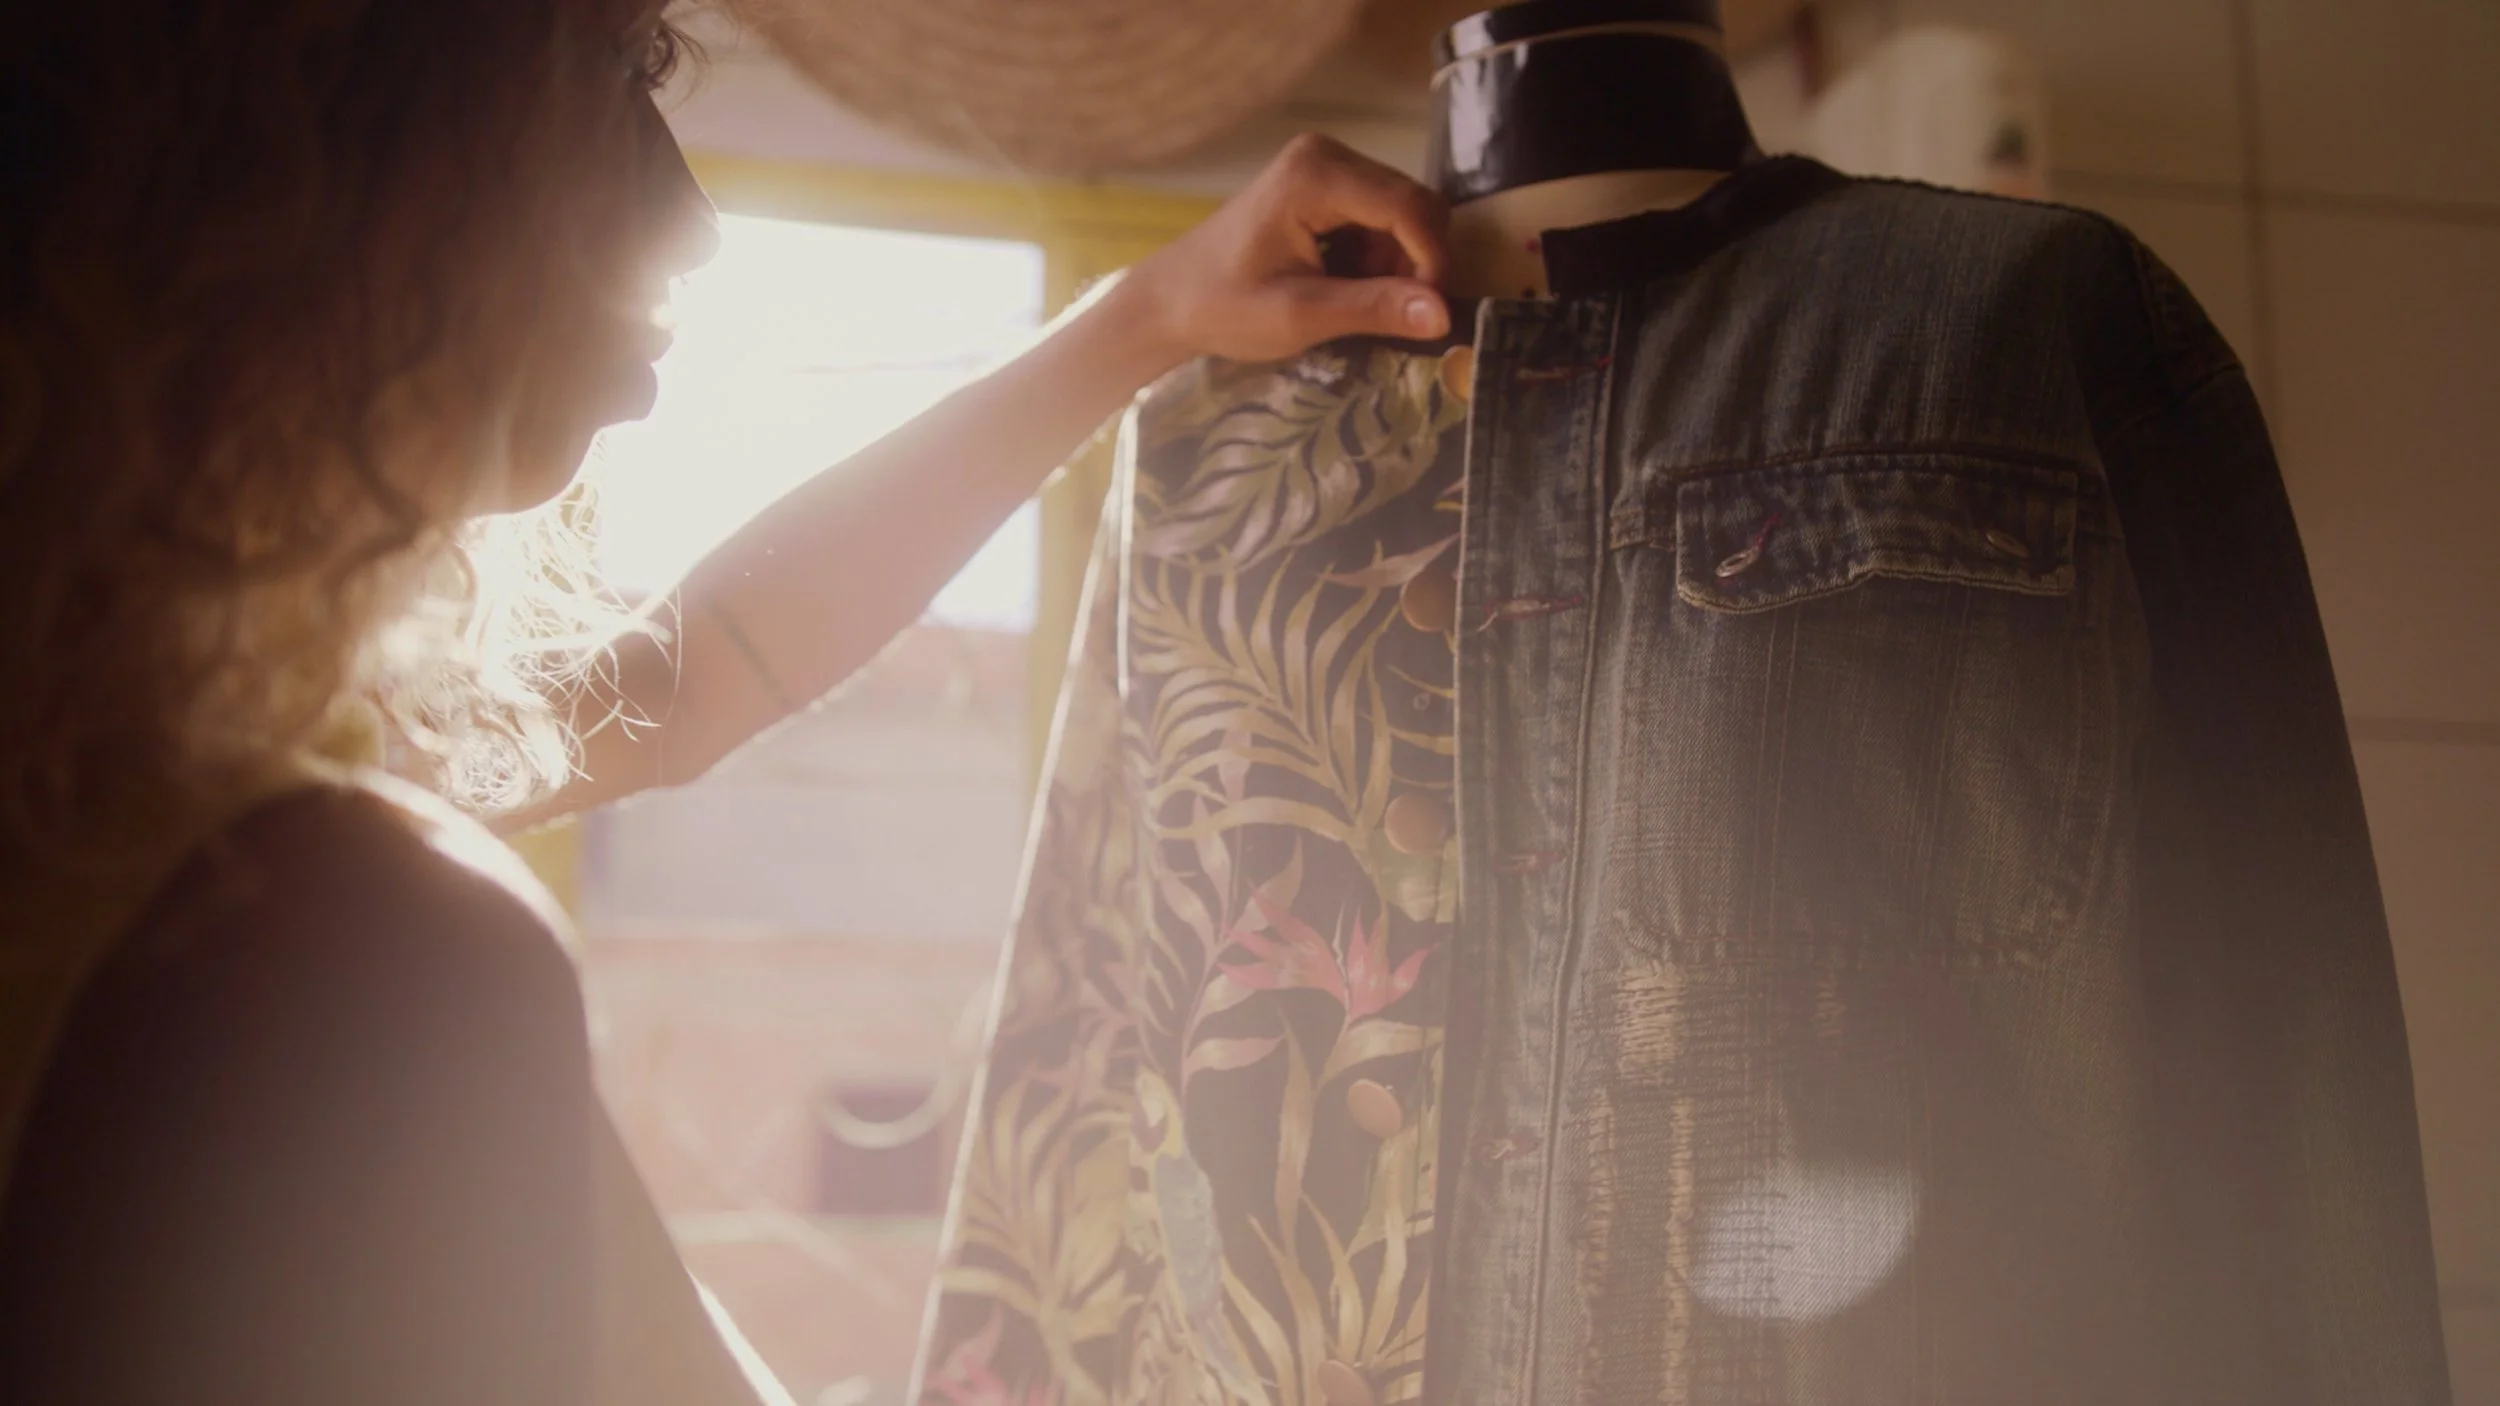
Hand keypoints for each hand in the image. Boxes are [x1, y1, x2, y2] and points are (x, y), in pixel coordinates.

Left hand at [1119, 134, 1451, 366]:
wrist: (1170, 299)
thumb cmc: (1223, 307)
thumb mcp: (1300, 316)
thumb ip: (1373, 309)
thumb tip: (1441, 314)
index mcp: (1315, 175)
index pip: (1408, 207)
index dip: (1431, 260)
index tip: (1431, 310)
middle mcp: (1327, 154)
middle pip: (1412, 204)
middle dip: (1414, 262)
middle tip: (1393, 312)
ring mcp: (1325, 164)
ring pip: (1402, 212)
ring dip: (1396, 262)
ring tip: (1355, 300)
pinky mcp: (1324, 181)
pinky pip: (1380, 215)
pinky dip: (1377, 255)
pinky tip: (1344, 283)